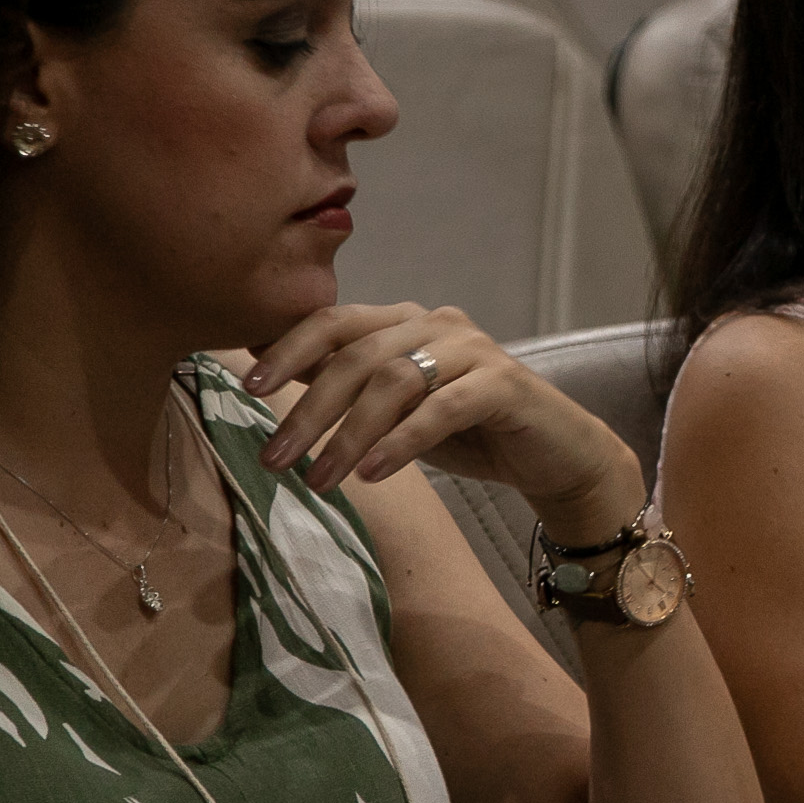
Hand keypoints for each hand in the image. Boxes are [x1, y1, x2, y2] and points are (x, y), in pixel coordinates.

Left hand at [245, 303, 639, 538]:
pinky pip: (441, 409)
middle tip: (274, 459)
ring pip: (394, 382)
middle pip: (357, 355)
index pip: (336, 320)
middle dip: (309, 410)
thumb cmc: (469, 432)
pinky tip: (372, 473)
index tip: (249, 386)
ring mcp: (475, 350)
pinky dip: (400, 442)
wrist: (554, 455)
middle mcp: (439, 323)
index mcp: (407, 320)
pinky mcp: (504, 385)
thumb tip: (270, 370)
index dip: (289, 350)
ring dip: (347, 435)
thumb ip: (349, 384)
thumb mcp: (396, 407)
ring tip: (319, 481)